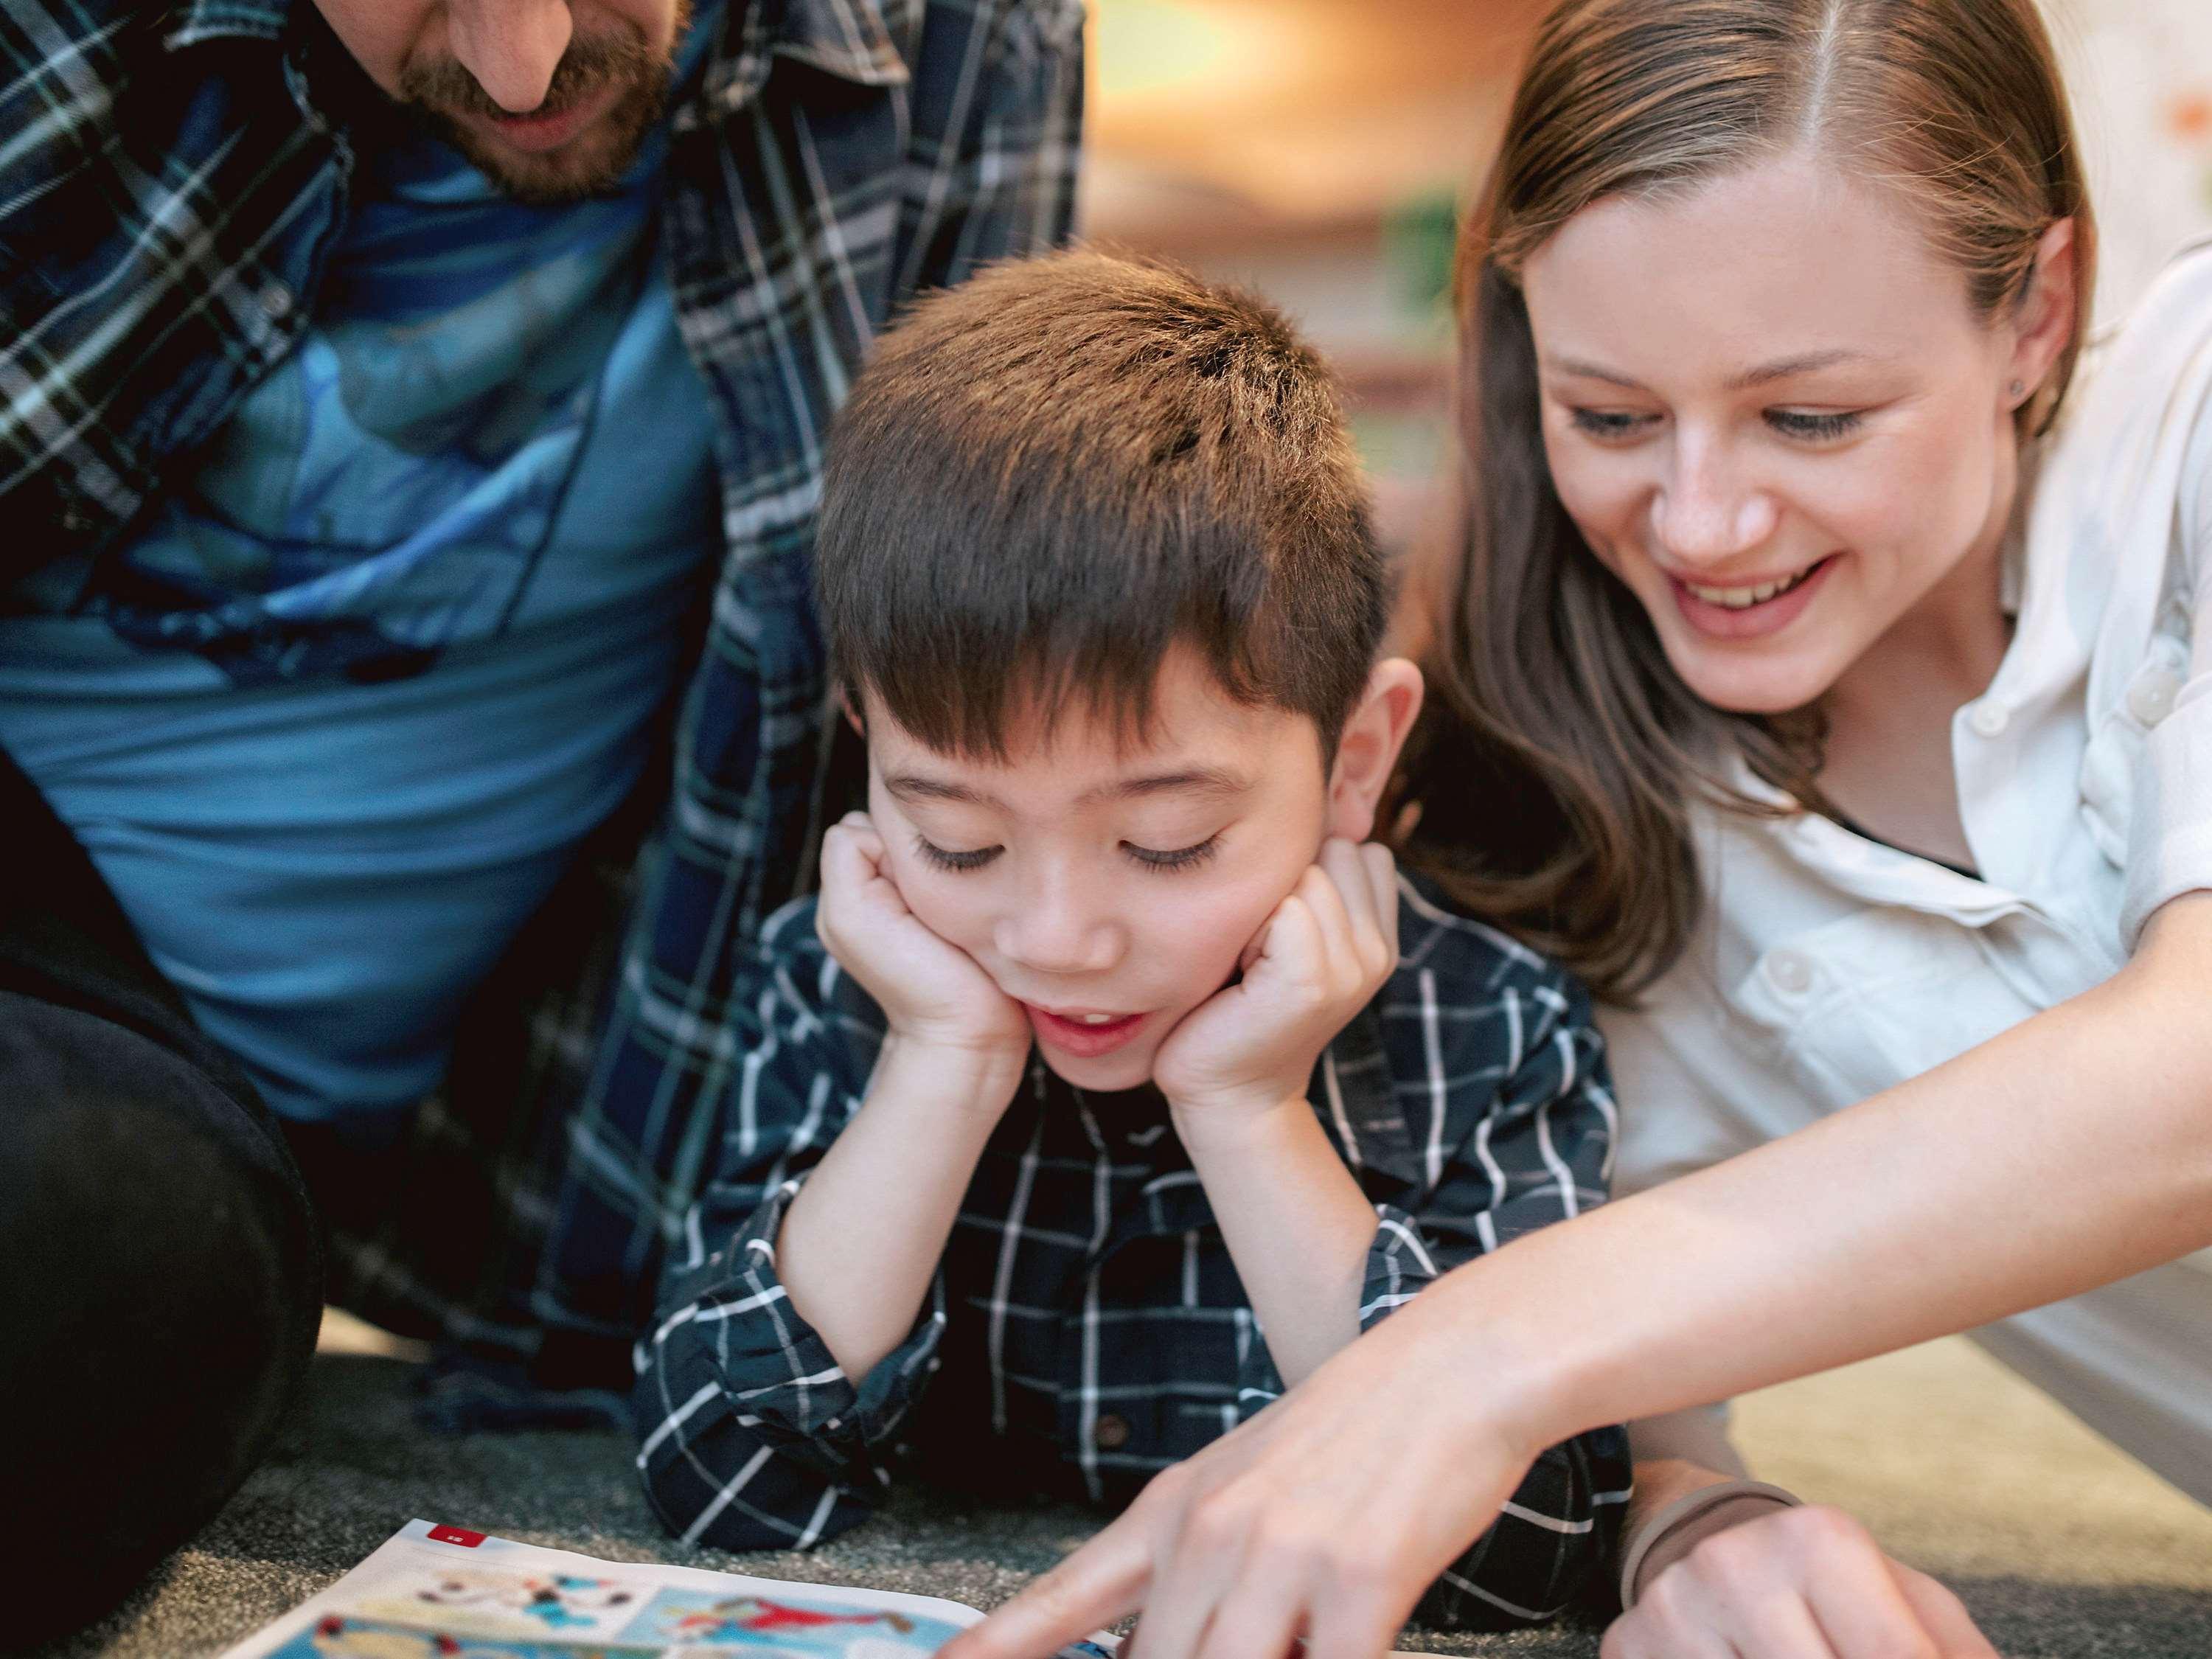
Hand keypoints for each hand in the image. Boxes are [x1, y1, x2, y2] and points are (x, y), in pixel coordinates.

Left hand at [816, 812, 1028, 1064]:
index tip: (905, 889)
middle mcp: (889, 881)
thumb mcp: (850, 915)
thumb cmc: (910, 980)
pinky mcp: (972, 896)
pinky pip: (971, 855)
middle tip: (933, 896)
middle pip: (899, 826)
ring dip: (947, 860)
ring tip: (955, 901)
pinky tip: (976, 901)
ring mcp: (932, 889)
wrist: (972, 1035)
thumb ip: (848, 855)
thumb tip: (887, 831)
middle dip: (916, 850)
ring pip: (936, 837)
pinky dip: (973, 869)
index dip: (884, 846)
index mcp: (853, 885)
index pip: (860, 825)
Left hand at [936, 1288, 1532, 1658]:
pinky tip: (1349, 1646)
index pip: (1062, 1603)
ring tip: (1295, 1633)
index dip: (994, 1647)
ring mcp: (1282, 1558)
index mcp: (1172, 1512)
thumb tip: (1138, 1651)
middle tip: (1245, 1641)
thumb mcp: (1243, 1484)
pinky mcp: (1361, 1580)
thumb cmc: (1353, 1432)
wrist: (1451, 1366)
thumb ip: (1187, 1572)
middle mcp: (1211, 1535)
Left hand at [1153, 840, 1398, 1129]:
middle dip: (1284, 883)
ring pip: (1305, 872)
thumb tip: (1306, 807)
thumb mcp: (1289, 935)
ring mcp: (1355, 965)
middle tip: (1260, 948)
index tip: (1277, 932)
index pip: (1355, 845)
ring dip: (1263, 907)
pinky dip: (1250, 932)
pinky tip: (1243, 975)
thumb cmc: (1237, 1006)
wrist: (1228, 1094)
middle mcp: (1378, 947)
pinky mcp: (1316, 981)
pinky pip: (1286, 908)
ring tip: (1251, 961)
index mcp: (1379, 933)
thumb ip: (1313, 884)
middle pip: (1330, 848)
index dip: (1302, 872)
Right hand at [1604, 1505, 1997, 1658]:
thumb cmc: (1835, 1590)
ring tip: (1806, 1649)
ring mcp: (1672, 1608)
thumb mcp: (1913, 1607)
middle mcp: (1733, 1563)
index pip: (1894, 1657)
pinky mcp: (1626, 1645)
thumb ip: (1958, 1654)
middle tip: (1842, 1655)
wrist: (1712, 1548)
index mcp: (1818, 1540)